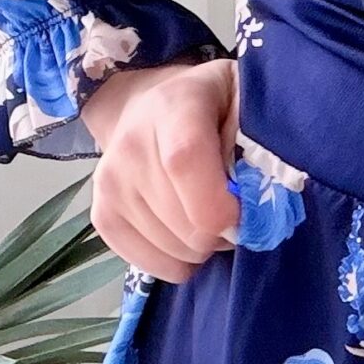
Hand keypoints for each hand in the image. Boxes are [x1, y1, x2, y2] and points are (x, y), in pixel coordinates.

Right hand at [80, 56, 240, 283]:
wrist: (145, 107)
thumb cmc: (212, 105)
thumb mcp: (246, 100)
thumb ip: (259, 138)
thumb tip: (262, 196)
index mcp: (174, 107)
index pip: (185, 162)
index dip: (220, 204)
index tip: (245, 215)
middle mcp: (131, 144)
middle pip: (186, 221)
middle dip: (223, 230)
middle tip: (234, 211)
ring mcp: (110, 182)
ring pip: (173, 248)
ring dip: (202, 245)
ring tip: (207, 215)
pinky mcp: (101, 214)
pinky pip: (148, 263)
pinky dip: (177, 260)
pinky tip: (185, 234)